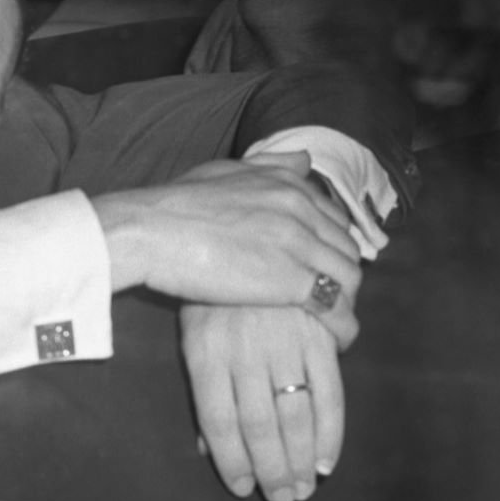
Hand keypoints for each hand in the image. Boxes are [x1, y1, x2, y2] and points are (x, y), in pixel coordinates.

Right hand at [93, 151, 361, 348]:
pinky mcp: (291, 282)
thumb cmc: (174, 203)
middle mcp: (301, 210)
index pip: (334, 217)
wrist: (150, 231)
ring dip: (347, 301)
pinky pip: (336, 308)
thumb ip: (269, 166)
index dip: (332, 244)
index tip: (321, 265)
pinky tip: (338, 340)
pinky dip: (345, 327)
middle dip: (343, 273)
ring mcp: (299, 245)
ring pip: (349, 278)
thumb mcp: (224, 170)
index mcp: (286, 184)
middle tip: (327, 296)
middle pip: (347, 248)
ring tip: (333, 321)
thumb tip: (304, 160)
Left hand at [181, 303, 343, 500]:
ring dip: (301, 460)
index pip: (218, 421)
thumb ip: (204, 393)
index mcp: (206, 353)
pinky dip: (331, 431)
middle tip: (280, 498)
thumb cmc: (211, 291)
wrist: (245, 233)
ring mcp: (284, 342)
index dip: (231, 461)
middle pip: (259, 426)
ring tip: (302, 489)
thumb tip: (209, 448)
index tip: (243, 488)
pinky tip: (328, 460)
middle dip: (271, 470)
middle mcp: (244, 351)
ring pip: (295, 415)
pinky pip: (329, 392)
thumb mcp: (194, 336)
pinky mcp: (318, 334)